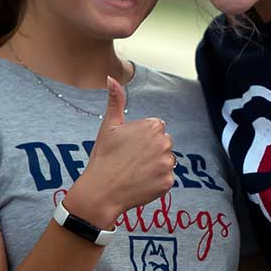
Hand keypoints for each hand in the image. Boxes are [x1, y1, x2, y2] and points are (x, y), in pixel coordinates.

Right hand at [64, 77, 173, 227]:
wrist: (101, 191)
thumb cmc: (104, 157)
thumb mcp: (108, 126)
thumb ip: (115, 100)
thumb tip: (112, 78)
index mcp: (153, 126)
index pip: (155, 129)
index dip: (141, 138)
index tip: (128, 147)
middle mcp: (164, 142)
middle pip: (163, 144)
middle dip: (150, 150)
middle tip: (130, 160)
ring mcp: (168, 163)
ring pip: (165, 161)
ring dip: (154, 166)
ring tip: (134, 171)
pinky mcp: (168, 182)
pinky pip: (165, 178)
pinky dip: (155, 181)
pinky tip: (140, 182)